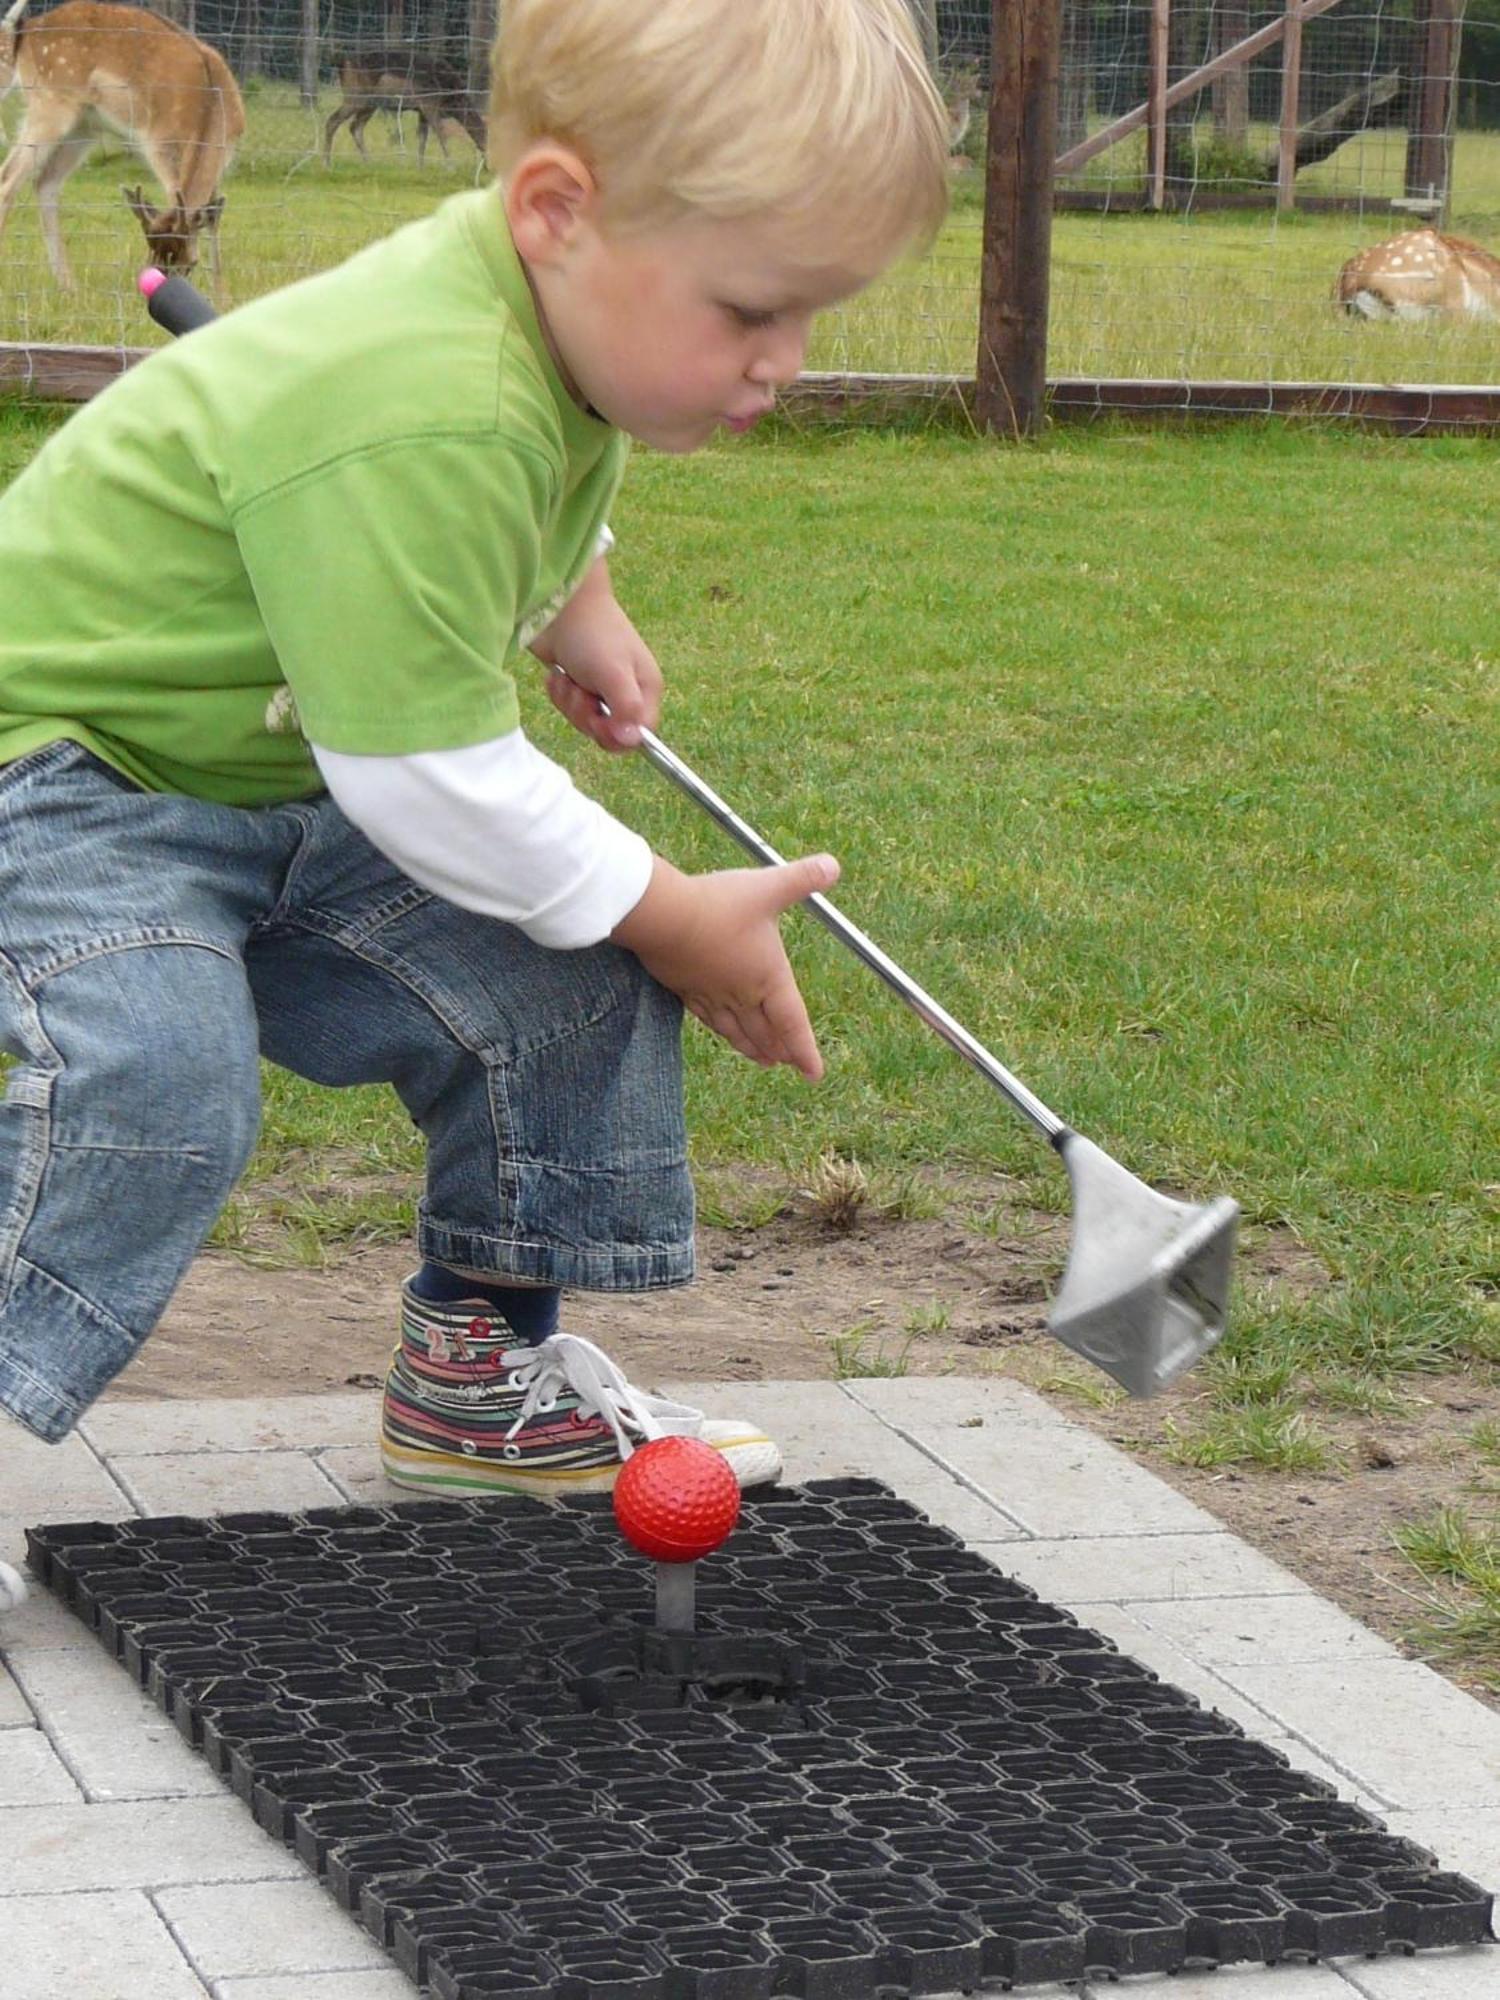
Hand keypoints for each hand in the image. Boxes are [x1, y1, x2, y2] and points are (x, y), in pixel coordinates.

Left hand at [532, 559, 661, 752]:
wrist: (558, 602)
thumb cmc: (592, 634)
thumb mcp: (614, 674)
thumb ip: (626, 709)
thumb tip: (632, 741)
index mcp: (645, 689)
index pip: (640, 733)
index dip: (618, 736)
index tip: (598, 723)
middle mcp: (627, 691)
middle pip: (609, 731)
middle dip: (587, 716)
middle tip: (579, 692)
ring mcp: (600, 688)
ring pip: (585, 721)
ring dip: (570, 702)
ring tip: (567, 678)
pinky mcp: (577, 683)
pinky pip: (569, 707)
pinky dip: (559, 694)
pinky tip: (557, 674)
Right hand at [611, 854, 838, 1079]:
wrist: (664, 916)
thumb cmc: (719, 905)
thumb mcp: (768, 888)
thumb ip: (802, 878)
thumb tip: (834, 865)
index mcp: (767, 977)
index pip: (793, 1023)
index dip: (806, 1050)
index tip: (814, 1073)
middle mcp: (741, 993)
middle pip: (764, 1031)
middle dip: (779, 1050)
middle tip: (787, 1063)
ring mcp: (710, 994)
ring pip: (734, 1030)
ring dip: (750, 1047)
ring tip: (761, 1059)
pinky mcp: (684, 988)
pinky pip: (706, 1017)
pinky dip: (720, 1030)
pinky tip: (719, 1028)